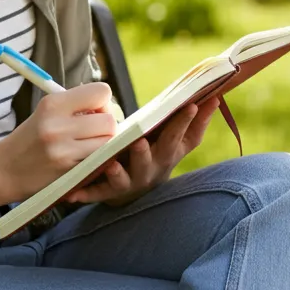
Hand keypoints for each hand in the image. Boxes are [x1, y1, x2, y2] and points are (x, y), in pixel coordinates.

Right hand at [0, 81, 117, 201]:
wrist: (4, 169)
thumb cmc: (31, 137)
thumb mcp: (47, 111)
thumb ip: (76, 104)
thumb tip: (108, 104)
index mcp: (53, 103)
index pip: (101, 92)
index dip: (103, 102)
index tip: (95, 111)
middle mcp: (57, 125)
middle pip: (109, 121)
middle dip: (107, 125)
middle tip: (95, 131)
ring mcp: (62, 150)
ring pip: (107, 143)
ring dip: (104, 145)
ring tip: (90, 145)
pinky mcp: (66, 171)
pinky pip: (97, 162)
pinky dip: (96, 160)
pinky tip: (83, 159)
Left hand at [64, 95, 221, 206]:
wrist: (135, 193)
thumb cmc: (158, 156)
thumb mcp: (178, 143)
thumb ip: (196, 122)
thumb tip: (217, 96)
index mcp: (169, 153)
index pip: (181, 137)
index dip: (188, 122)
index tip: (191, 104)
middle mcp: (153, 169)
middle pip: (153, 159)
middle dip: (148, 150)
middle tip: (141, 140)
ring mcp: (131, 183)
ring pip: (125, 179)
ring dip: (118, 173)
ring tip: (110, 163)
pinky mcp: (109, 193)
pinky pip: (97, 194)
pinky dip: (85, 194)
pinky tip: (73, 193)